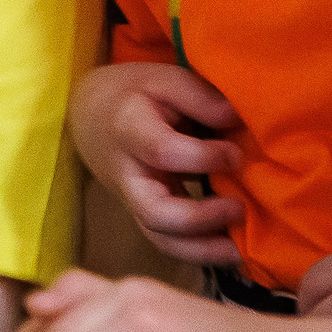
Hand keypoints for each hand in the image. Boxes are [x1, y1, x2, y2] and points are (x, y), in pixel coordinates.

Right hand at [67, 63, 245, 265]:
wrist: (91, 115)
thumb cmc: (135, 94)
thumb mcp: (164, 79)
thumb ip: (200, 98)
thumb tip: (239, 120)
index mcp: (129, 129)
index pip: (162, 151)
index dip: (202, 157)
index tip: (236, 154)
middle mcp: (127, 173)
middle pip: (153, 210)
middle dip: (199, 218)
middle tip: (238, 209)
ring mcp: (133, 200)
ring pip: (159, 237)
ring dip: (201, 250)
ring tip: (239, 250)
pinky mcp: (144, 215)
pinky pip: (166, 242)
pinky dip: (198, 252)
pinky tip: (230, 251)